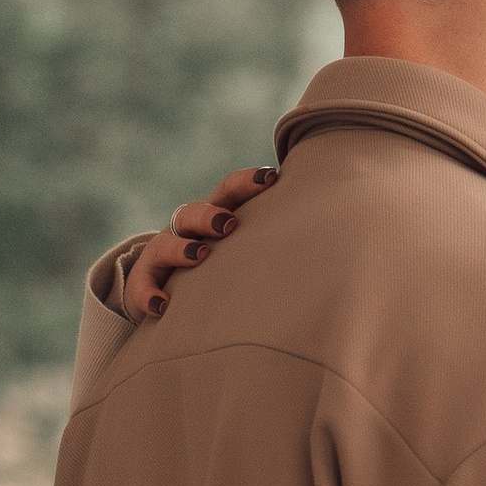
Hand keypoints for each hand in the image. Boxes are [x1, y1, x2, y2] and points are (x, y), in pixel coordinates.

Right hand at [118, 166, 276, 319]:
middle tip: (230, 224)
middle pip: (193, 212)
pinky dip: (149, 295)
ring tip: (200, 256)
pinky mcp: (144, 287)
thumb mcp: (248, 252)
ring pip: (164, 244)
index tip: (271, 178)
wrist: (167, 294)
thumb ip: (280, 238)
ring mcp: (162, 258)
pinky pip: (141, 289)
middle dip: (211, 214)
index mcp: (215, 218)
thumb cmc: (225, 270)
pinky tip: (163, 306)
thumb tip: (344, 229)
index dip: (247, 183)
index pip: (229, 191)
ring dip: (182, 248)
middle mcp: (186, 232)